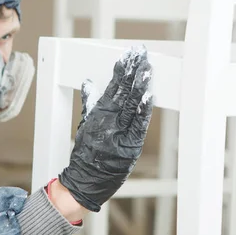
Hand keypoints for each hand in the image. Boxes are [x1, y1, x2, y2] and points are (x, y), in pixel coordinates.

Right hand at [58, 46, 153, 211]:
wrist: (84, 182)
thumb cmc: (86, 154)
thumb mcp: (85, 125)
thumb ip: (90, 103)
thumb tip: (89, 83)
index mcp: (99, 114)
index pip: (113, 86)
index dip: (122, 70)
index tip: (128, 54)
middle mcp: (109, 121)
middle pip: (124, 91)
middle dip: (133, 71)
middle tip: (141, 53)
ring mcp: (120, 133)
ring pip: (132, 105)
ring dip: (140, 85)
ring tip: (146, 68)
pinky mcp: (130, 147)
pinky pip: (139, 126)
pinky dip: (144, 111)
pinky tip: (150, 96)